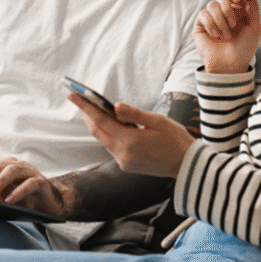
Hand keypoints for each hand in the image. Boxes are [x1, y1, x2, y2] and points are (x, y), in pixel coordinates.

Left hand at [0, 158, 74, 218]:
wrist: (50, 206)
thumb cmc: (24, 202)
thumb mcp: (4, 199)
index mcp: (6, 167)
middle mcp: (18, 165)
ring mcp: (31, 172)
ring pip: (12, 171)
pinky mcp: (42, 182)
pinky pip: (29, 183)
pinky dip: (18, 191)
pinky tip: (9, 200)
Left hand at [69, 94, 194, 177]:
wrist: (188, 166)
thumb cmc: (176, 140)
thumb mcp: (158, 121)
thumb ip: (134, 114)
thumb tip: (115, 106)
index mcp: (131, 141)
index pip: (101, 120)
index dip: (85, 106)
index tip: (72, 94)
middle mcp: (123, 154)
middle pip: (97, 131)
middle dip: (87, 115)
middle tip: (79, 98)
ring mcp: (124, 162)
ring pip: (103, 140)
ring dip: (97, 125)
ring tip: (92, 109)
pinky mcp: (127, 166)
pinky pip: (111, 147)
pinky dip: (107, 134)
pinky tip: (109, 124)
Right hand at [194, 0, 260, 73]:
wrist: (230, 64)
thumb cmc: (245, 49)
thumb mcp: (255, 28)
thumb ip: (254, 9)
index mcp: (237, 11)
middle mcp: (224, 12)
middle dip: (227, 6)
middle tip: (233, 21)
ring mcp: (211, 18)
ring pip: (212, 5)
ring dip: (221, 21)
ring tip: (226, 36)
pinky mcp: (201, 25)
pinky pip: (203, 14)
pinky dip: (211, 25)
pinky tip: (215, 36)